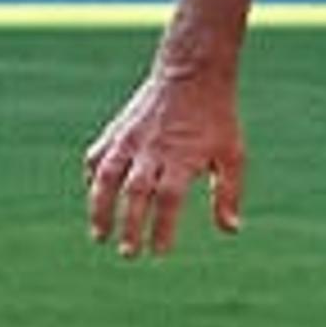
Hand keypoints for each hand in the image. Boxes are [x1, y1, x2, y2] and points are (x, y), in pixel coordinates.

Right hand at [82, 68, 246, 257]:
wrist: (191, 72)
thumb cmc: (216, 118)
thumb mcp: (232, 154)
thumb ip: (229, 193)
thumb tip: (231, 230)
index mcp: (182, 157)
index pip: (169, 199)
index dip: (163, 227)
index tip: (160, 252)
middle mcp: (152, 150)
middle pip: (135, 193)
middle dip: (129, 226)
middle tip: (128, 254)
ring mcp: (130, 139)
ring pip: (106, 177)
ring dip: (99, 208)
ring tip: (99, 235)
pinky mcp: (117, 130)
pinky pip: (97, 157)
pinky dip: (93, 178)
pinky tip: (96, 196)